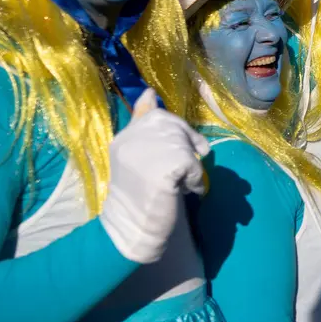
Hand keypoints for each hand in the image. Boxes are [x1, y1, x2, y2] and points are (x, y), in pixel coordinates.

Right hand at [100, 89, 209, 263]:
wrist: (129, 230)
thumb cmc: (136, 196)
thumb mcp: (136, 156)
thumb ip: (143, 126)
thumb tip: (149, 91)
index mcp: (125, 136)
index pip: (152, 114)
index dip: (172, 129)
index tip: (171, 149)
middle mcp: (133, 139)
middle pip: (175, 128)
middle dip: (186, 145)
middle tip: (181, 170)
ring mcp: (147, 153)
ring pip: (186, 147)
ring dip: (190, 166)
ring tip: (178, 183)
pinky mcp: (164, 169)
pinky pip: (193, 166)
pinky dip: (195, 181)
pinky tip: (184, 192)